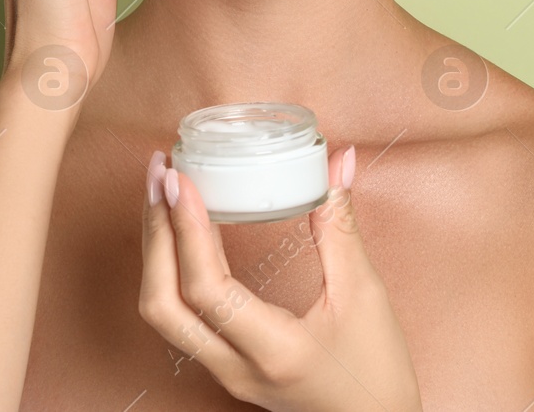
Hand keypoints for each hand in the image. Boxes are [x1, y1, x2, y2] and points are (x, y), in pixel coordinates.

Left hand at [139, 147, 422, 411]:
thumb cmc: (378, 373)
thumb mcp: (364, 295)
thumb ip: (340, 227)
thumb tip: (337, 161)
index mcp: (273, 350)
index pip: (206, 289)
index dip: (185, 229)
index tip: (180, 178)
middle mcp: (236, 368)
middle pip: (162, 304)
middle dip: (154, 233)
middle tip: (161, 173)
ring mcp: (225, 372)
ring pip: (163, 314)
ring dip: (156, 249)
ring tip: (164, 192)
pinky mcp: (226, 367)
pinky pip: (180, 317)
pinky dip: (171, 269)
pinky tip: (182, 231)